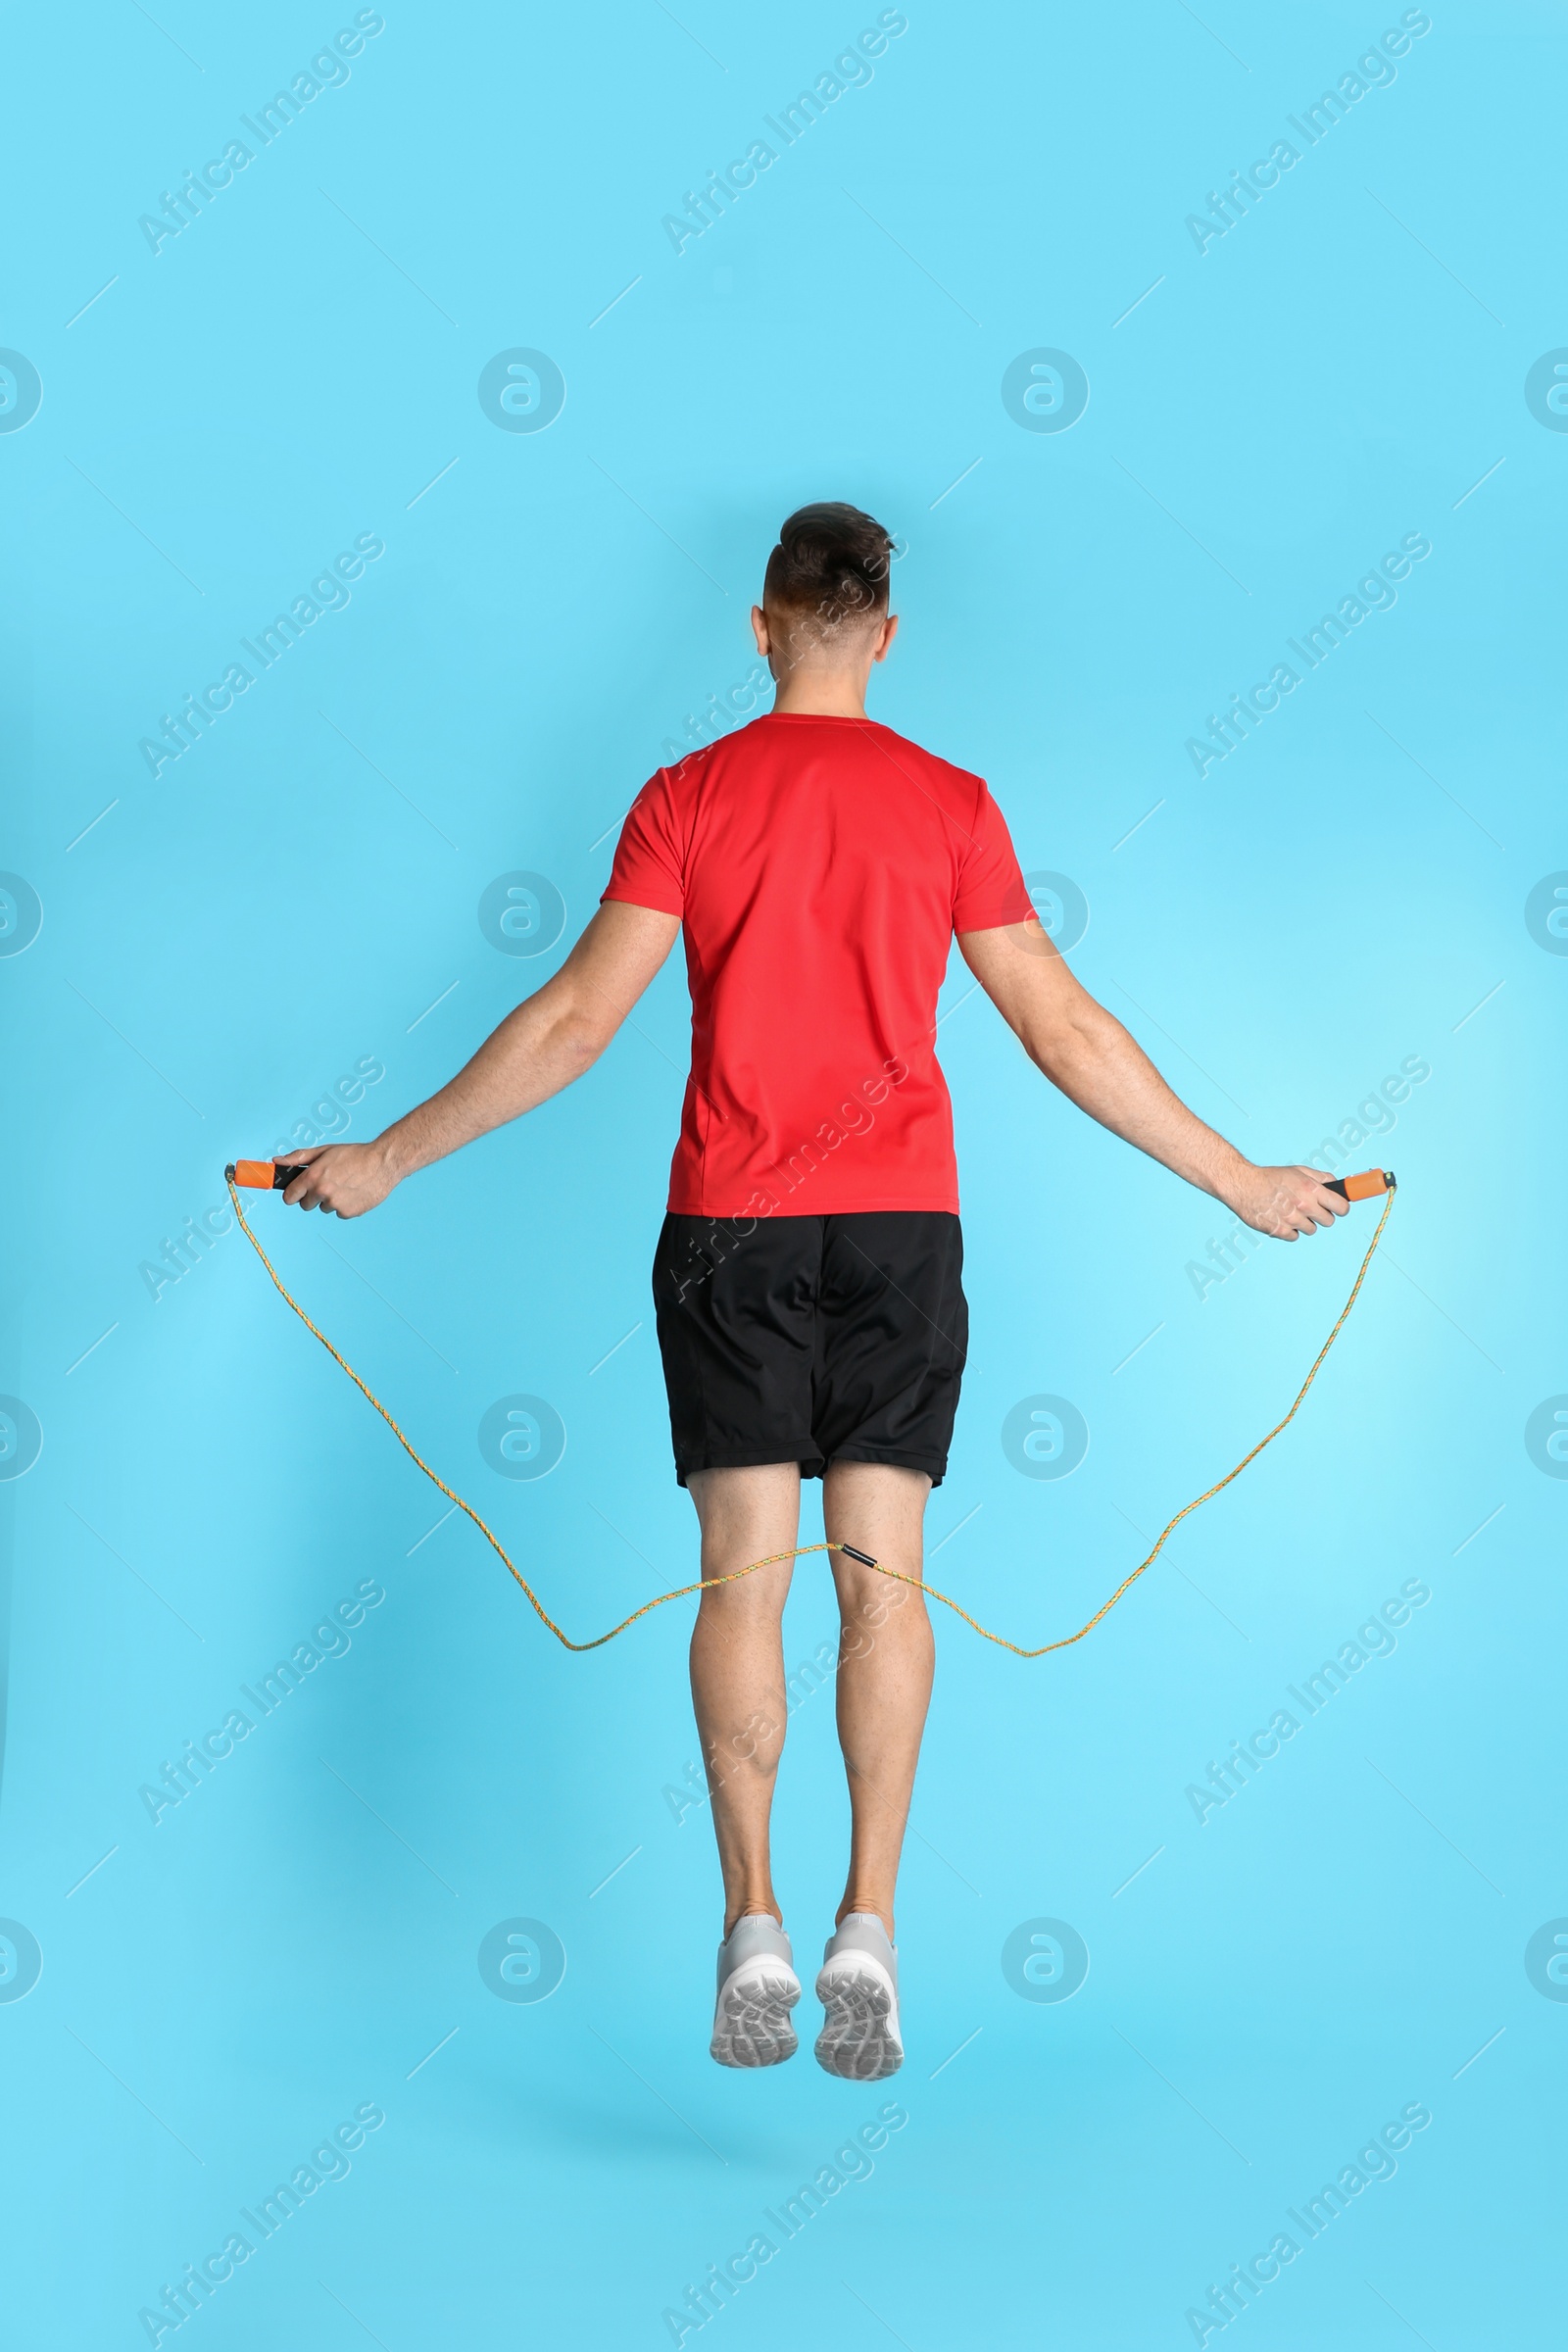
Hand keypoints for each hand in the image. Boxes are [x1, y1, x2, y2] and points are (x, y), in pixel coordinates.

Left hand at [278, 1141, 397, 1218]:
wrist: (383, 1163)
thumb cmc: (355, 1154)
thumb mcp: (325, 1151)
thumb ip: (298, 1158)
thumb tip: (276, 1162)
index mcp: (313, 1176)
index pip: (289, 1196)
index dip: (293, 1194)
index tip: (296, 1193)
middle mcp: (322, 1192)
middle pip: (305, 1205)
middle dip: (312, 1197)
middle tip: (326, 1185)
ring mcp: (336, 1204)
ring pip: (324, 1208)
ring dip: (331, 1200)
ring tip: (345, 1185)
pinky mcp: (349, 1212)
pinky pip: (340, 1213)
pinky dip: (345, 1205)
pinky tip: (354, 1192)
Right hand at [1223, 1162, 1348, 1240]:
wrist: (1243, 1185)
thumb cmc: (1270, 1177)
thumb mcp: (1298, 1170)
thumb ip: (1320, 1177)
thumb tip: (1337, 1184)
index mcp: (1311, 1189)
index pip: (1341, 1207)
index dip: (1341, 1208)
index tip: (1338, 1208)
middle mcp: (1304, 1205)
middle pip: (1329, 1221)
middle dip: (1322, 1215)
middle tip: (1311, 1209)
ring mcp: (1291, 1219)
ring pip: (1311, 1230)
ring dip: (1304, 1223)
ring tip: (1291, 1212)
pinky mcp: (1279, 1230)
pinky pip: (1295, 1236)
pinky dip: (1290, 1230)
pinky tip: (1281, 1218)